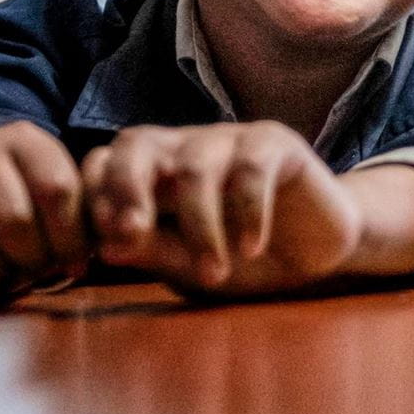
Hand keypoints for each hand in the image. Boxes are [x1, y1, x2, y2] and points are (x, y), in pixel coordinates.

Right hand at [0, 121, 87, 303]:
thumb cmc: (21, 198)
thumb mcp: (57, 194)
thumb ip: (82, 218)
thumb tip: (89, 260)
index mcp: (24, 140)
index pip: (58, 192)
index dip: (70, 240)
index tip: (71, 264)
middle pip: (13, 221)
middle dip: (30, 262)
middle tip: (31, 273)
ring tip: (1, 278)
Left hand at [82, 121, 362, 297]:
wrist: (316, 254)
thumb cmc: (243, 259)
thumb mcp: (190, 265)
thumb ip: (153, 250)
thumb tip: (107, 245)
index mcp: (153, 173)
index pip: (104, 163)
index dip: (96, 196)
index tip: (105, 243)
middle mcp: (185, 147)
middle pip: (137, 144)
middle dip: (126, 188)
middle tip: (132, 235)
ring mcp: (230, 140)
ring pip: (194, 168)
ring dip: (200, 227)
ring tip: (214, 273)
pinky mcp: (275, 143)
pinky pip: (251, 169)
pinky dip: (247, 213)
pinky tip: (252, 248)